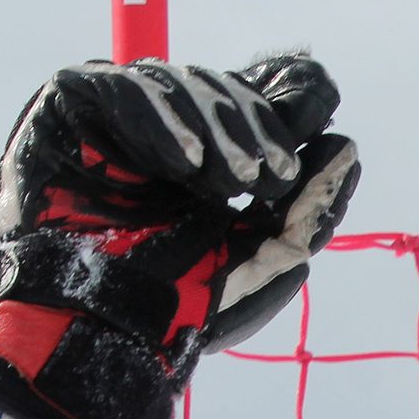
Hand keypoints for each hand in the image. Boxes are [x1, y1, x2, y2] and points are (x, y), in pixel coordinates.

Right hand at [0, 54, 362, 418]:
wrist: (98, 334)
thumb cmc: (177, 307)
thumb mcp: (263, 259)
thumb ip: (309, 208)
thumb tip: (347, 147)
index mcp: (218, 156)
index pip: (262, 95)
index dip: (292, 94)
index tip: (319, 103)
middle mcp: (172, 130)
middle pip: (226, 89)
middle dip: (257, 128)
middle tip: (270, 177)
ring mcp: (119, 117)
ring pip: (180, 84)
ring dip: (217, 130)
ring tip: (233, 183)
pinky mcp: (71, 107)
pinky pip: (120, 89)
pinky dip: (161, 123)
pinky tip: (185, 165)